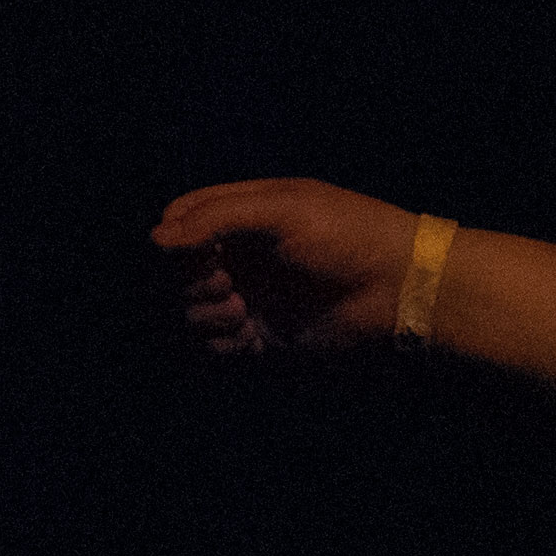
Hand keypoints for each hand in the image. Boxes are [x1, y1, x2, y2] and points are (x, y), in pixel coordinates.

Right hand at [152, 179, 427, 353]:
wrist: (400, 287)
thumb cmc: (347, 235)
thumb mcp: (282, 209)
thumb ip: (216, 216)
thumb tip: (155, 239)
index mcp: (243, 217)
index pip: (177, 223)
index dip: (172, 240)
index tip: (195, 251)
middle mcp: (240, 256)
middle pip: (173, 273)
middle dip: (185, 281)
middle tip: (222, 283)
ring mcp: (250, 297)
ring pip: (187, 311)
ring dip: (198, 314)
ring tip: (237, 310)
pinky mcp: (263, 335)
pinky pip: (213, 346)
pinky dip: (217, 343)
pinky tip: (245, 335)